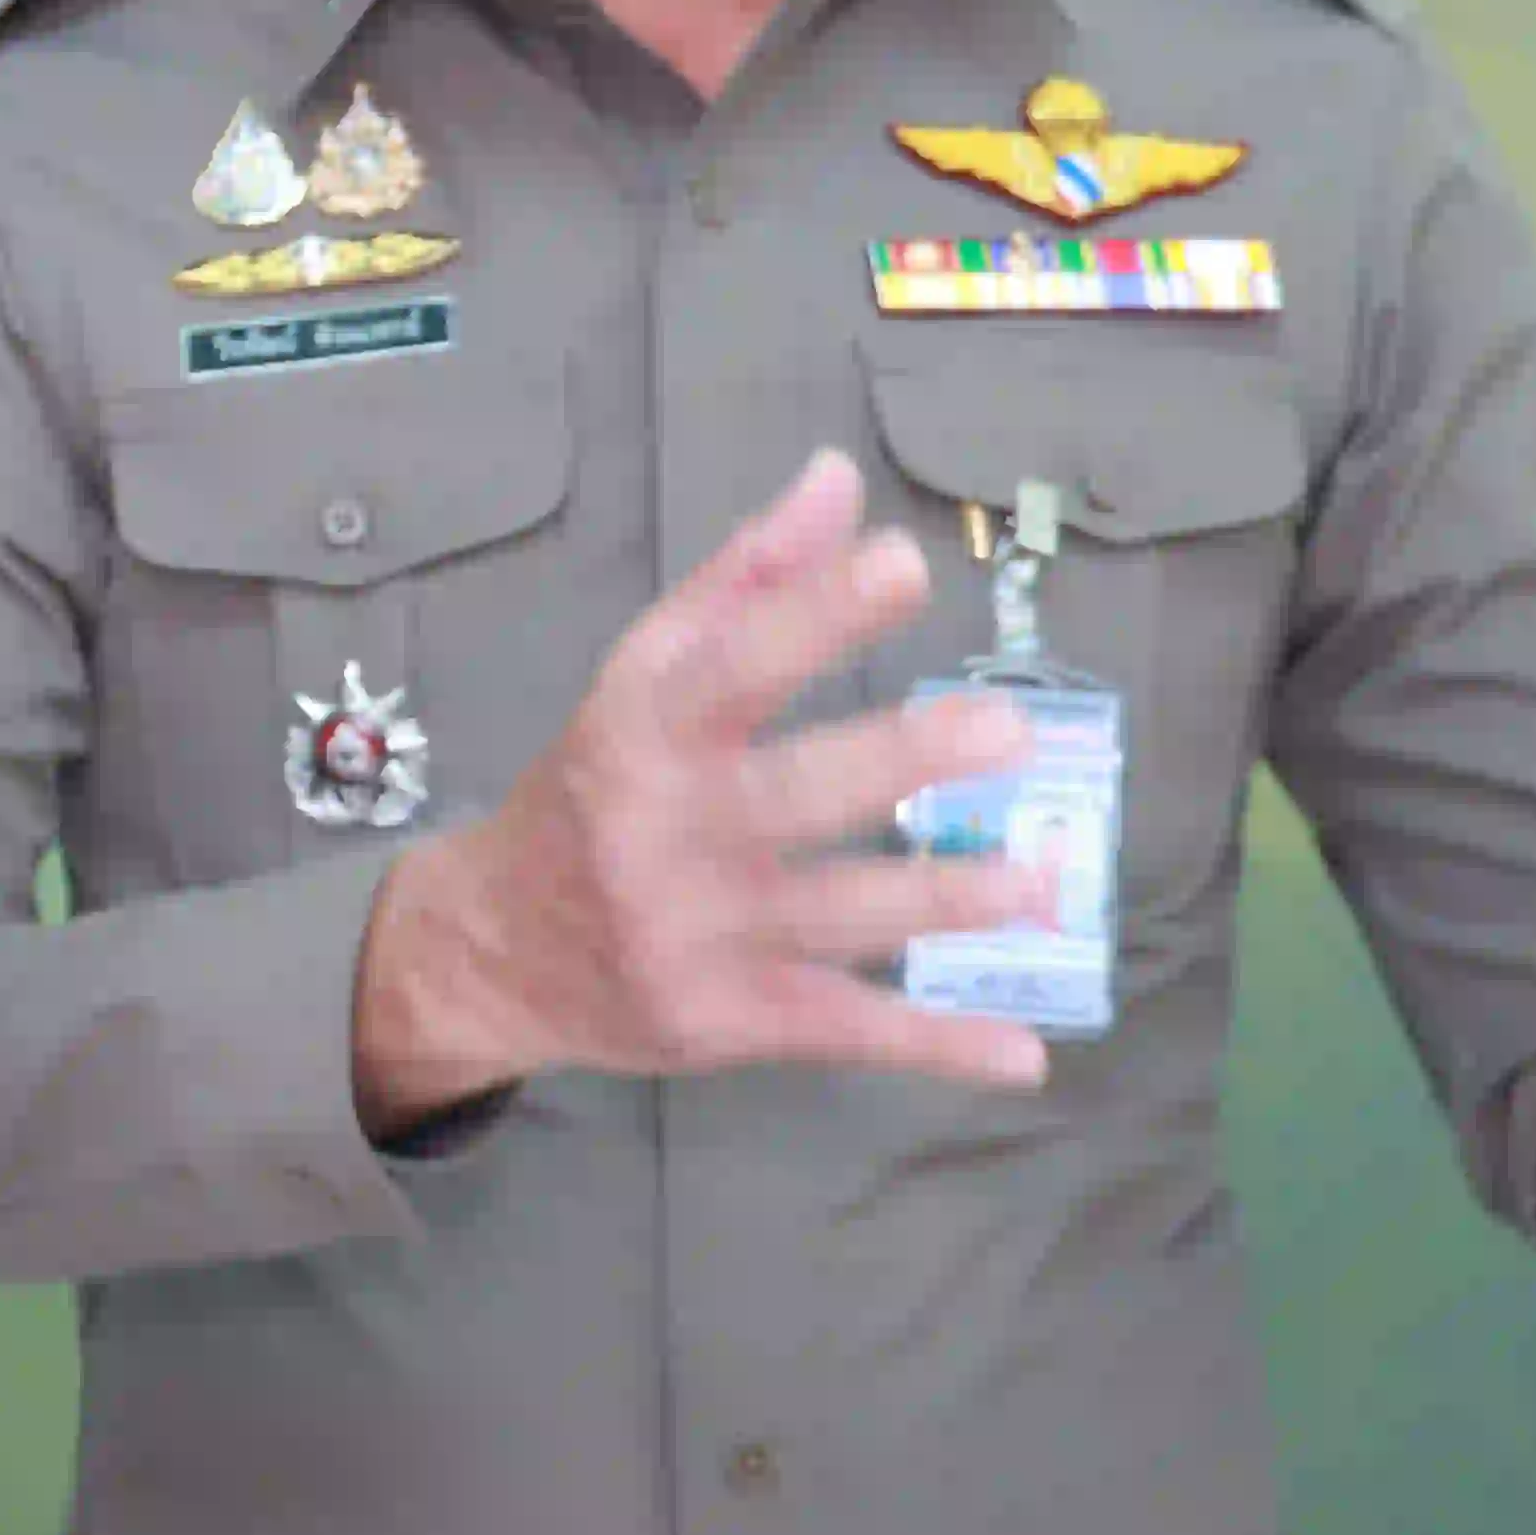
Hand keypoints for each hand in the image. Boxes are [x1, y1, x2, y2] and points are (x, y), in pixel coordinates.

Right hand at [353, 448, 1064, 1121]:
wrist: (492, 951)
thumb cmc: (594, 790)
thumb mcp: (640, 676)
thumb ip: (744, 581)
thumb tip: (840, 478)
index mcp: (642, 730)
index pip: (732, 663)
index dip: (817, 614)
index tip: (907, 563)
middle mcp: (663, 832)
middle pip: (791, 795)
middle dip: (900, 762)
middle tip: (1006, 733)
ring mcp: (695, 936)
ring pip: (833, 919)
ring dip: (942, 903)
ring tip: (1042, 881)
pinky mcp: (725, 1022)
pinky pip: (842, 1033)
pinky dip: (932, 1048)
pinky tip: (1023, 1056)